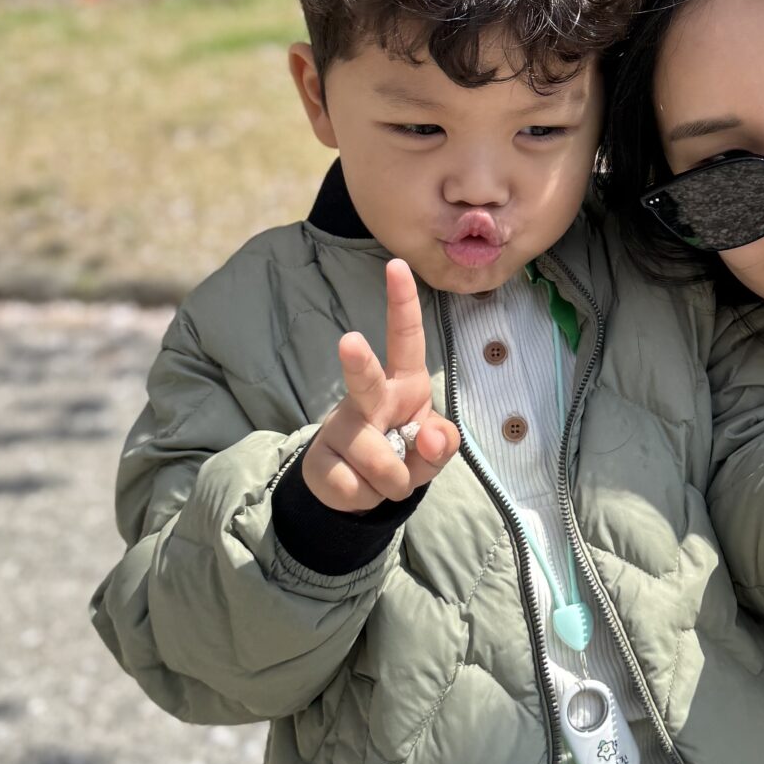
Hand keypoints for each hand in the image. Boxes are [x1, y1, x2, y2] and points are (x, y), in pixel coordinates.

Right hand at [304, 258, 460, 509]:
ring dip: (393, 481)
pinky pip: (358, 488)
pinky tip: (361, 486)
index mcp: (403, 384)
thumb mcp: (434, 450)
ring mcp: (341, 427)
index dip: (403, 303)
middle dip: (358, 362)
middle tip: (349, 341)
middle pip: (364, 379)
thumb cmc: (405, 453)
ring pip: (379, 459)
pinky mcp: (321, 460)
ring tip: (387, 478)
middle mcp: (369, 398)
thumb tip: (431, 438)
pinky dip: (369, 497)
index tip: (397, 265)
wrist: (360, 490)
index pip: (406, 339)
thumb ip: (443, 443)